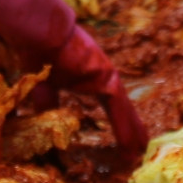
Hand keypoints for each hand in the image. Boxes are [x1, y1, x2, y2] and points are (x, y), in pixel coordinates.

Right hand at [0, 0, 146, 154]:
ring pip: (113, 104)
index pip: (60, 85)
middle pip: (96, 96)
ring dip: (125, 126)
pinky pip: (118, 107)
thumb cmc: (13, 27)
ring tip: (135, 149)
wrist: (32, 17)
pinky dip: (128, 126)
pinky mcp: (104, 75)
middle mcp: (80, 64)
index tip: (60, 116)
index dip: (60, 100)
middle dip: (107, 118)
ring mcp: (95, 69)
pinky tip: (136, 145)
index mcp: (55, 60)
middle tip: (117, 144)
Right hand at [47, 26, 148, 155]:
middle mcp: (105, 76)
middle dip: (132, 129)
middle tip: (141, 149)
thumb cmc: (40, 51)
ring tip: (141, 151)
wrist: (42, 31)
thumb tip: (47, 119)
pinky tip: (131, 145)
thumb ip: (48, 101)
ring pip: (124, 110)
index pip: (111, 105)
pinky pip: (118, 109)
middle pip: (123, 108)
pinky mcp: (106, 79)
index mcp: (93, 76)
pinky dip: (125, 128)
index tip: (126, 139)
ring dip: (133, 132)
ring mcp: (107, 76)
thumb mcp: (45, 83)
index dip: (119, 122)